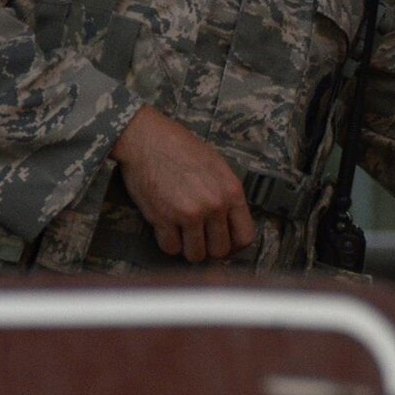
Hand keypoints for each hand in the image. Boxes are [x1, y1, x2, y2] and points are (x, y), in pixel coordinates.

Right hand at [110, 106, 256, 262]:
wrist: (148, 139)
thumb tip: (230, 224)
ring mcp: (188, 214)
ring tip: (183, 235)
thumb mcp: (218, 167)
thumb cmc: (182, 148)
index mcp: (231, 192)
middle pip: (220, 250)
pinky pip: (171, 248)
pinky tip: (167, 229)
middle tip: (200, 238)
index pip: (245, 237)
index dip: (235, 246)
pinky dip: (169, 243)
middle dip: (209, 248)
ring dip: (188, 248)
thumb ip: (227, 195)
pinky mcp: (163, 219)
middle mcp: (214, 205)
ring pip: (195, 255)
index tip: (224, 243)